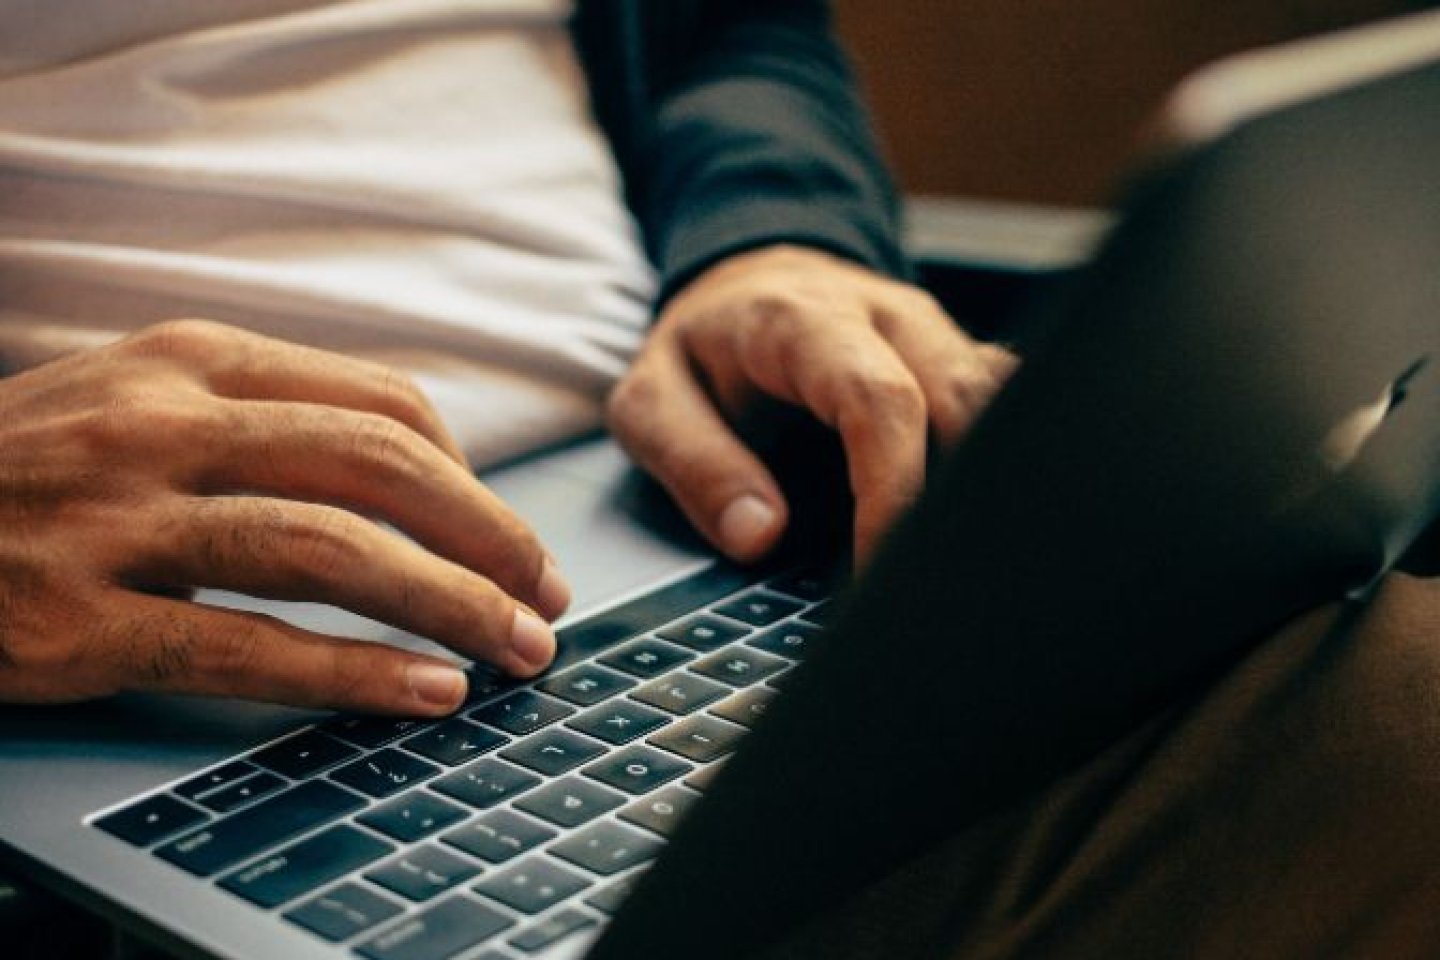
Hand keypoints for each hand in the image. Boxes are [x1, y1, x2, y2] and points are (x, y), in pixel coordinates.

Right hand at [0, 321, 568, 714]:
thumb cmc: (29, 468)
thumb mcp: (142, 399)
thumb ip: (265, 417)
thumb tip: (417, 473)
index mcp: (192, 359)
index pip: (383, 402)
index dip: (473, 477)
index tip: (512, 535)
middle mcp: (161, 422)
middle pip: (379, 468)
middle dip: (489, 539)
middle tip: (546, 597)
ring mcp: (115, 519)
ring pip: (329, 551)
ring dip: (448, 604)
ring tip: (515, 650)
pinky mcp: (76, 620)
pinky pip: (246, 648)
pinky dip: (354, 672)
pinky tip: (423, 692)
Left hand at [608, 245, 1016, 561]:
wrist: (745, 283)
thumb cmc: (702, 349)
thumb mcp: (651, 400)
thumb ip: (695, 463)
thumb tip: (759, 534)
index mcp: (806, 320)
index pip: (881, 401)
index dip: (893, 489)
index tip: (879, 567)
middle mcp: (888, 317)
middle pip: (967, 400)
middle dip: (957, 499)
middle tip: (926, 584)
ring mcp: (935, 334)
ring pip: (1004, 402)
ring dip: (989, 483)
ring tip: (956, 563)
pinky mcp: (958, 359)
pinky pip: (1007, 405)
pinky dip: (1000, 464)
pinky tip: (973, 526)